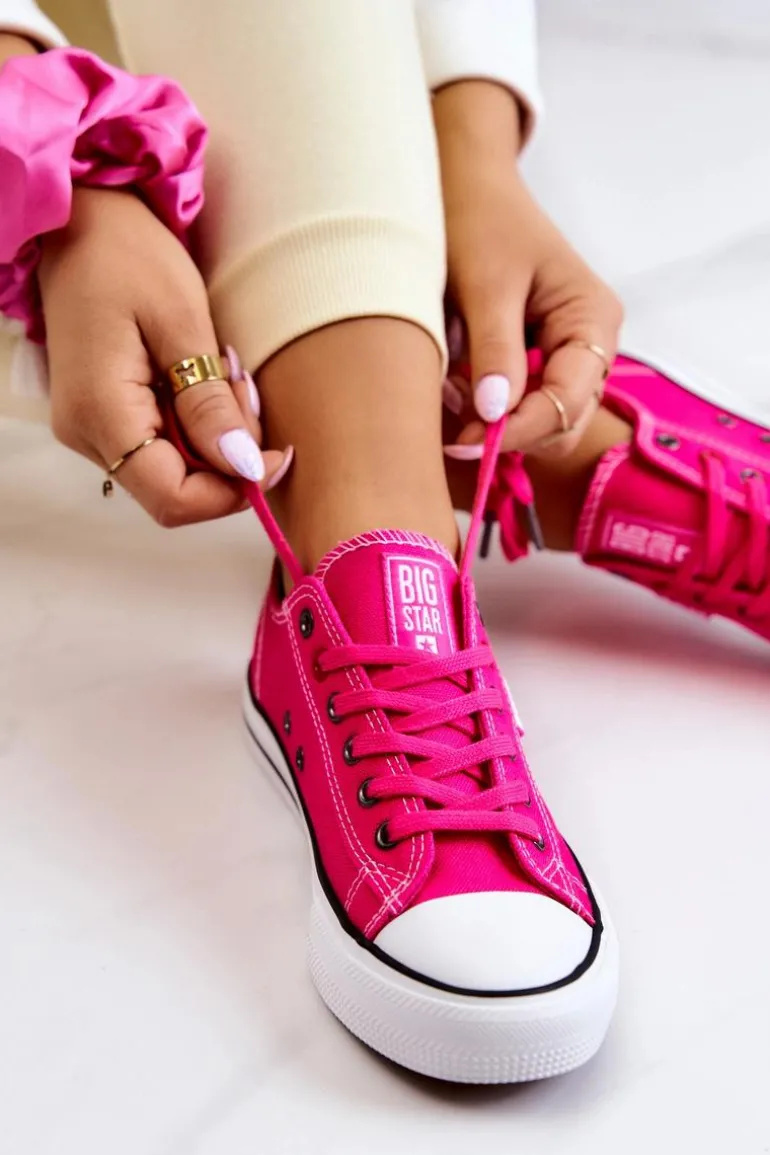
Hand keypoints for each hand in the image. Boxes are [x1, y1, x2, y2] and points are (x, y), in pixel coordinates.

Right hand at [39, 188, 289, 525]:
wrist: (82, 219)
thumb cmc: (127, 254)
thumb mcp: (181, 320)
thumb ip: (209, 403)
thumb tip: (242, 467)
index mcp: (101, 413)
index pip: (172, 499)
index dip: (231, 492)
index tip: (275, 456)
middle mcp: (87, 434)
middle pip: (175, 490)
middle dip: (227, 457)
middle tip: (245, 390)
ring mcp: (92, 427)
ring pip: (172, 470)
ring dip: (215, 437)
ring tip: (224, 373)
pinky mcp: (104, 415)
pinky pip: (160, 444)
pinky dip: (196, 424)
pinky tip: (205, 378)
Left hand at [434, 82, 622, 458]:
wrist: (462, 184)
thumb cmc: (479, 219)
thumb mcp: (485, 284)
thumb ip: (494, 350)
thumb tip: (495, 414)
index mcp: (592, 318)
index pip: (569, 402)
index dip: (522, 430)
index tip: (468, 441)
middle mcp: (589, 343)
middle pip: (562, 422)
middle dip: (509, 431)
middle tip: (451, 426)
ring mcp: (564, 354)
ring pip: (539, 420)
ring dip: (495, 423)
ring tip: (448, 397)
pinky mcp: (535, 358)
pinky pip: (520, 403)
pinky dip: (486, 407)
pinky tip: (454, 388)